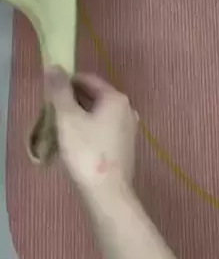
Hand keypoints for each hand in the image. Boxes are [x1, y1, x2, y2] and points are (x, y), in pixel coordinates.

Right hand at [44, 68, 137, 196]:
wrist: (108, 192)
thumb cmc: (87, 151)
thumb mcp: (68, 118)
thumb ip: (60, 91)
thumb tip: (54, 66)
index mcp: (116, 97)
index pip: (87, 79)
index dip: (66, 83)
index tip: (49, 95)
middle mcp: (127, 108)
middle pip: (94, 95)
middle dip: (72, 100)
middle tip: (52, 112)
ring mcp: (129, 128)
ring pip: (99, 113)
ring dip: (80, 116)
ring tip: (61, 128)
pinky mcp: (125, 145)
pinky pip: (104, 128)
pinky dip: (89, 129)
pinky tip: (77, 143)